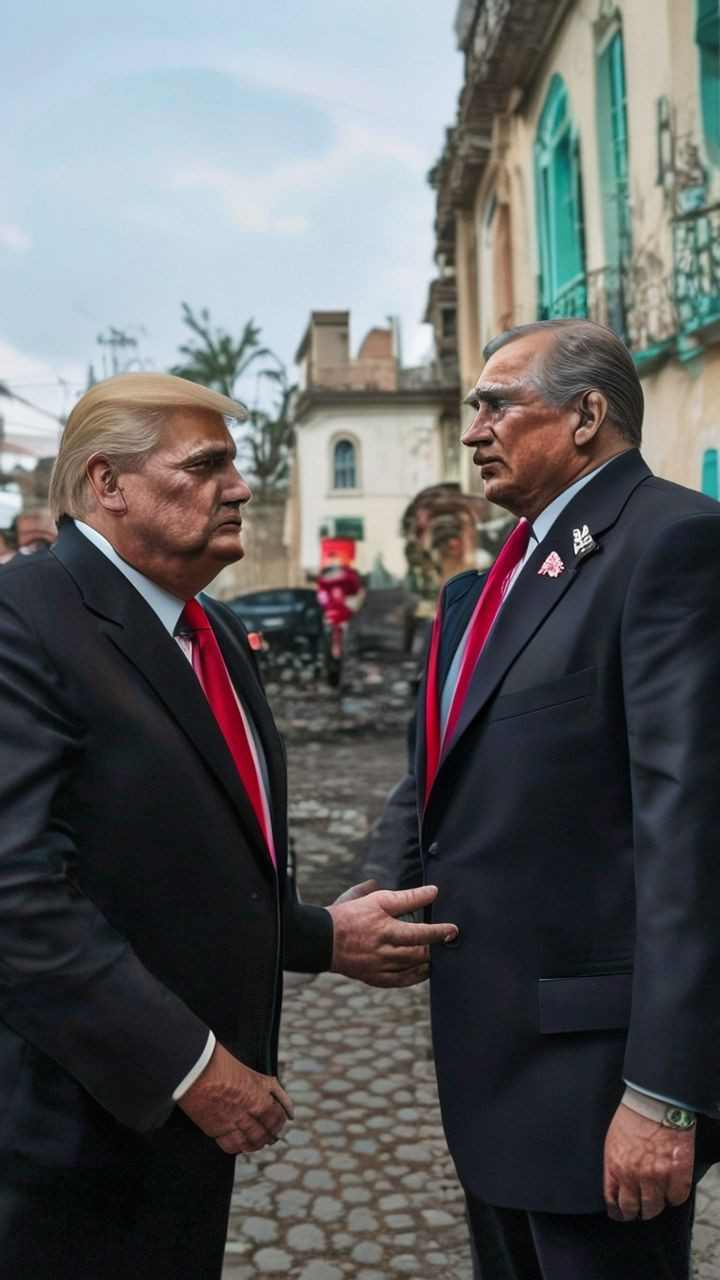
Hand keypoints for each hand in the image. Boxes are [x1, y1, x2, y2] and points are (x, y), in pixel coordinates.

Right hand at [177, 1042, 292, 1154]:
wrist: (194, 1066)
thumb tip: (290, 1112)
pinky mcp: (215, 1130)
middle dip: (270, 1136)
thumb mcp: (255, 1075)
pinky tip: (240, 1143)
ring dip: (256, 1144)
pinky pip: (231, 1147)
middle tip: (270, 1136)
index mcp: (259, 1097)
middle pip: (265, 1134)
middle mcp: (247, 1113)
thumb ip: (274, 1092)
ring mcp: (231, 1123)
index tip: (279, 1122)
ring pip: (250, 1143)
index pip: (277, 1119)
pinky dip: (238, 1147)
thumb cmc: (224, 1064)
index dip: (280, 1122)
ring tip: (257, 1141)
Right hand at [327, 882, 457, 987]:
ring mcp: (378, 961)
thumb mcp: (364, 896)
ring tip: (441, 952)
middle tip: (452, 934)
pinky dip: (416, 976)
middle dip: (437, 937)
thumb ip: (390, 893)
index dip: (426, 900)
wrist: (319, 940)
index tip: (439, 899)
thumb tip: (419, 890)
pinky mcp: (373, 976)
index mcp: (379, 919)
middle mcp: (381, 941)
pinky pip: (400, 979)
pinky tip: (425, 971)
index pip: (408, 906)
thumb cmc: (342, 915)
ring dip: (429, 957)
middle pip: (417, 941)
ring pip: (412, 962)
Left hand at [603, 1103, 694, 1220]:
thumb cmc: (632, 1117)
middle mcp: (634, 1175)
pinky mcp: (678, 1173)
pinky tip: (671, 1192)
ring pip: (655, 1207)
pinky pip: (677, 1198)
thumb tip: (616, 1185)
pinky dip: (674, 1198)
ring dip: (654, 1208)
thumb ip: (613, 1165)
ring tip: (655, 1204)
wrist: (655, 1102)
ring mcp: (657, 1176)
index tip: (620, 1214)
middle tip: (639, 1212)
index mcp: (615, 1166)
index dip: (617, 1211)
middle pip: (634, 1208)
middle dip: (635, 1213)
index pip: (613, 1200)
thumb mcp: (612, 1141)